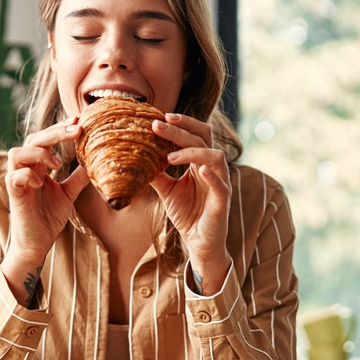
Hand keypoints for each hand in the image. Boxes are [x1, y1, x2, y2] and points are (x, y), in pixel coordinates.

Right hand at [2, 120, 89, 304]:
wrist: (37, 243)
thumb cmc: (48, 217)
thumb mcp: (69, 193)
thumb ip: (78, 177)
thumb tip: (96, 162)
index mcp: (38, 166)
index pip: (45, 139)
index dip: (60, 129)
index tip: (78, 122)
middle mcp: (26, 170)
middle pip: (33, 140)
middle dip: (54, 132)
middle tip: (75, 130)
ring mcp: (17, 181)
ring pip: (16, 153)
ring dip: (38, 153)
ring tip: (56, 163)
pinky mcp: (14, 195)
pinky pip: (14, 177)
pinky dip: (27, 175)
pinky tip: (41, 183)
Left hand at [149, 113, 231, 293]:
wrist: (198, 241)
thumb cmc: (187, 214)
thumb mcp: (167, 190)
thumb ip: (156, 174)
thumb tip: (135, 160)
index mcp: (201, 162)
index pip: (196, 134)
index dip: (181, 124)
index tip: (159, 118)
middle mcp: (213, 168)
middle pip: (203, 139)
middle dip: (180, 130)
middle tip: (157, 125)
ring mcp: (220, 183)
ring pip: (215, 157)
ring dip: (192, 151)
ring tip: (169, 155)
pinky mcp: (223, 200)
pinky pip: (221, 184)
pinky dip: (212, 176)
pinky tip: (200, 170)